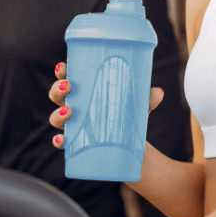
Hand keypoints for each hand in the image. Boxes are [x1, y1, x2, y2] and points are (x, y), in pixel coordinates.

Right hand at [47, 62, 164, 149]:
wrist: (132, 150)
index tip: (62, 67)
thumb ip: (146, 100)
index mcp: (84, 93)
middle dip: (58, 89)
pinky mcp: (77, 145)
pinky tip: (61, 140)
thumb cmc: (128, 119)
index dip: (61, 72)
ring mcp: (74, 127)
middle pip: (56, 96)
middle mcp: (74, 108)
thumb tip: (159, 92)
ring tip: (69, 110)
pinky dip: (59, 141)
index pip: (67, 78)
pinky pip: (63, 144)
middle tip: (68, 86)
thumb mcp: (137, 107)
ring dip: (58, 114)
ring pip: (56, 118)